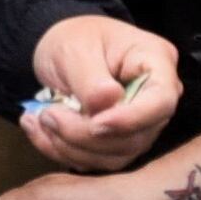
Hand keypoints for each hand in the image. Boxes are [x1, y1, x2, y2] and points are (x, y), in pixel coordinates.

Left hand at [19, 14, 178, 168]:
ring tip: (39, 119)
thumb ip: (90, 77)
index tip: (95, 123)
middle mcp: (155, 99)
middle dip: (85, 134)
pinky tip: (40, 130)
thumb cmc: (74, 38)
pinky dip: (63, 151)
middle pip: (135, 136)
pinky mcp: (119, 143)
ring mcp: (140, 125)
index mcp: (156, 63)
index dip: (131, 119)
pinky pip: (96, 161)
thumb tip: (108, 102)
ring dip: (70, 146)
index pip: (161, 101)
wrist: (61, 50)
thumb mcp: (74, 48)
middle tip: (47, 115)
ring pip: (114, 156)